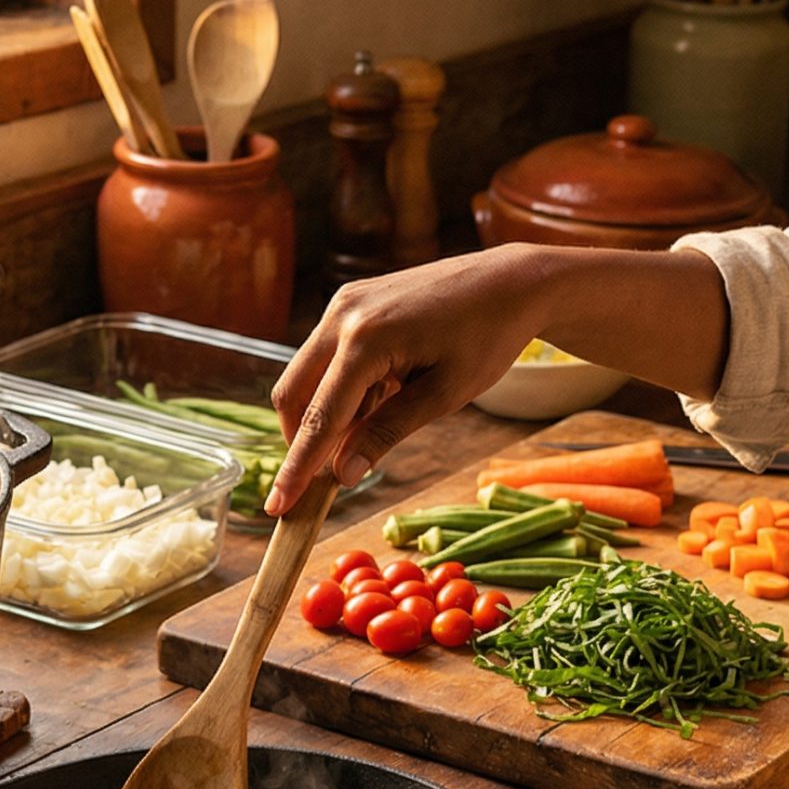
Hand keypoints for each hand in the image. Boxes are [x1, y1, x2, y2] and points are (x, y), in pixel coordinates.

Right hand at [264, 248, 556, 512]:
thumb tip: (343, 475)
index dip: (297, 468)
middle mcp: (342, 316)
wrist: (509, 281)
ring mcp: (343, 304)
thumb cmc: (487, 337)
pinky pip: (327, 355)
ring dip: (324, 413)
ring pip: (306, 375)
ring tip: (373, 426)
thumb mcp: (443, 395)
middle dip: (301, 439)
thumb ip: (386, 433)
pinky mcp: (351, 301)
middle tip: (325, 478)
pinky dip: (339, 387)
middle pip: (293, 394)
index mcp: (366, 340)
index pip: (319, 417)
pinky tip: (380, 396)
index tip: (279, 506)